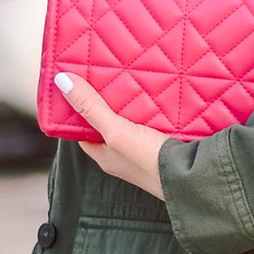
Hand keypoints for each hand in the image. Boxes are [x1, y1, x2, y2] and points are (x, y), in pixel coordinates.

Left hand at [52, 70, 173, 196]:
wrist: (191, 177)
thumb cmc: (150, 161)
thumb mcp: (115, 131)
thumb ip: (91, 108)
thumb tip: (62, 81)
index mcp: (106, 156)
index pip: (84, 131)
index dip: (80, 110)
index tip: (80, 87)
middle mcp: (123, 154)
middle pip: (109, 124)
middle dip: (108, 102)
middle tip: (106, 76)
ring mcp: (145, 150)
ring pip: (132, 121)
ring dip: (132, 103)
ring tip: (130, 77)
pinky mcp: (165, 143)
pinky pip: (155, 121)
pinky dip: (154, 107)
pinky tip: (156, 92)